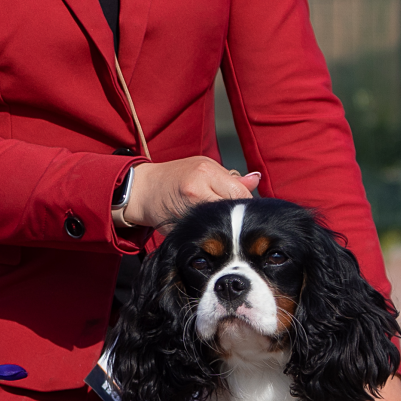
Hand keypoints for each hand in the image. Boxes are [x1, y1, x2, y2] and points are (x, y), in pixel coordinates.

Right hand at [119, 157, 261, 228]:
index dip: (247, 202)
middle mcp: (197, 192)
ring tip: (224, 221)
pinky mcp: (183, 229)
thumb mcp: (203, 167)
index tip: (247, 206)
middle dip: (239, 216)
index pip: (241, 193)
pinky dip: (213, 232)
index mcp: (205, 173)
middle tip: (238, 217)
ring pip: (222, 224)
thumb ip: (230, 178)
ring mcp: (189, 213)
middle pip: (233, 211)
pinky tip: (211, 229)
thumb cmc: (175, 176)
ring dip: (228, 225)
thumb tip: (256, 180)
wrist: (144, 191)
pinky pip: (207, 233)